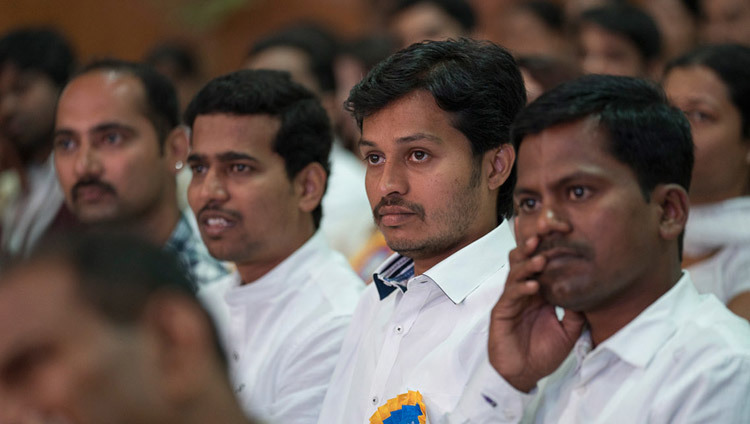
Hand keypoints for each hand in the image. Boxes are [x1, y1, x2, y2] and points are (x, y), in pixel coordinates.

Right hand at [488, 236, 584, 391]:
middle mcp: (525, 292)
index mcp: (540, 293)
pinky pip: (511, 295)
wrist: (523, 374)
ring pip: (515, 273)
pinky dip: (522, 288)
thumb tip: (587, 295)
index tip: (562, 234)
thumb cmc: (542, 353)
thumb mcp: (569, 332)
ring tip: (540, 258)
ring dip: (527, 264)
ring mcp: (512, 300)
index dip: (548, 249)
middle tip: (543, 234)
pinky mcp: (502, 311)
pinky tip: (534, 286)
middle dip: (532, 247)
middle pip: (524, 261)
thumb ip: (576, 313)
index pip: (542, 265)